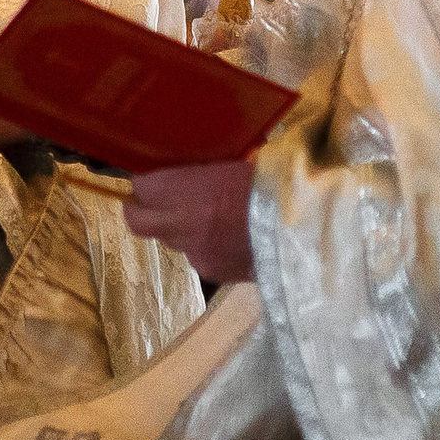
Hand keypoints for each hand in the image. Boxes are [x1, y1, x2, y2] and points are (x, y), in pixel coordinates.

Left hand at [123, 159, 257, 283]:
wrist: (301, 227)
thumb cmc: (270, 183)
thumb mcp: (231, 166)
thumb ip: (201, 176)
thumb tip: (188, 177)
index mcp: (181, 190)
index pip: (140, 188)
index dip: (144, 184)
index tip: (151, 179)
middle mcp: (178, 224)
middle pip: (138, 222)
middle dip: (139, 211)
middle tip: (150, 203)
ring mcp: (194, 252)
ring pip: (173, 241)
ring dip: (182, 231)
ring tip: (212, 221)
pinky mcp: (212, 273)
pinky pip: (201, 258)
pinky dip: (209, 249)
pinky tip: (233, 241)